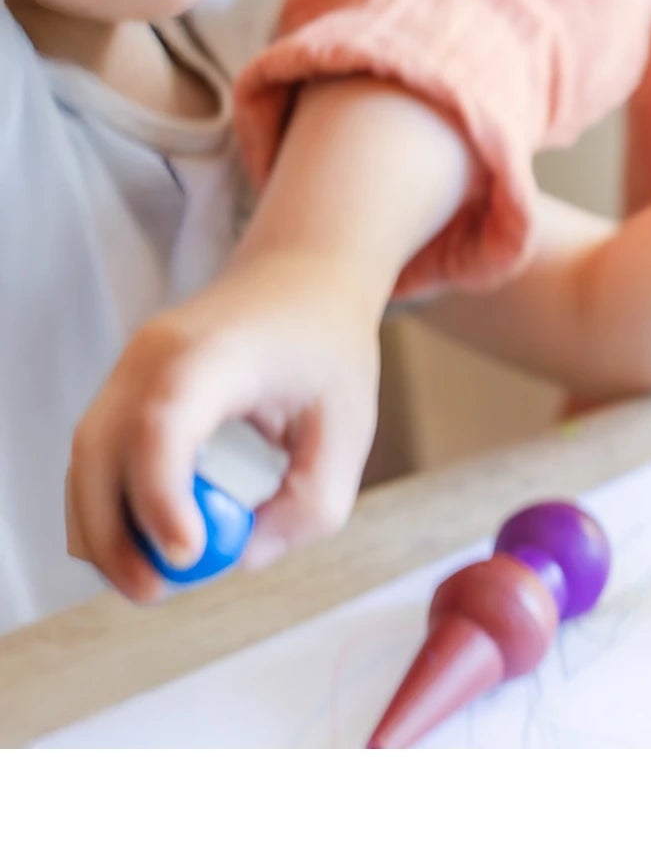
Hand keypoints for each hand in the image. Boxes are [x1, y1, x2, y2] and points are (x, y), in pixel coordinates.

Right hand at [66, 249, 381, 601]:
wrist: (300, 275)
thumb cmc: (327, 347)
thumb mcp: (349, 426)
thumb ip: (309, 503)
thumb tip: (241, 558)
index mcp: (218, 350)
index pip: (164, 422)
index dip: (162, 495)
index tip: (187, 555)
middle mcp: (155, 353)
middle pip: (101, 451)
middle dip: (117, 536)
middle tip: (159, 592)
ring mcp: (128, 367)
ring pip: (85, 461)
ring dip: (105, 529)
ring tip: (158, 576)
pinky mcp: (122, 388)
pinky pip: (95, 457)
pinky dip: (108, 507)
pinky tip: (149, 542)